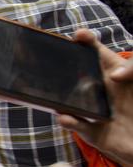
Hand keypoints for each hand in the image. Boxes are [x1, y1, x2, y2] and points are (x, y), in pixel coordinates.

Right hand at [57, 29, 132, 166]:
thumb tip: (114, 75)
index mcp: (114, 75)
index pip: (98, 54)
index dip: (87, 42)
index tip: (79, 35)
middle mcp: (99, 91)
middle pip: (77, 74)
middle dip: (62, 66)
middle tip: (53, 58)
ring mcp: (92, 111)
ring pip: (69, 100)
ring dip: (58, 96)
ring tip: (52, 92)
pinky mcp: (91, 132)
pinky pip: (76, 125)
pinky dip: (69, 122)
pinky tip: (65, 117)